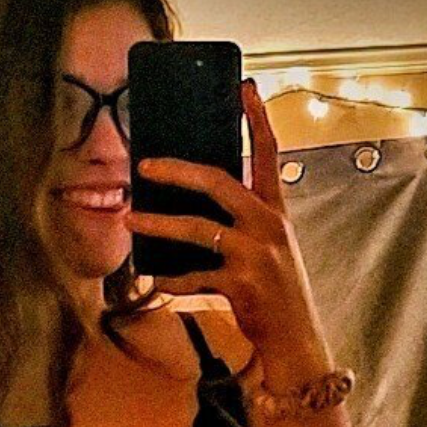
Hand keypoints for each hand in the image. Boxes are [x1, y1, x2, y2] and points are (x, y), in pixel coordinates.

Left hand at [130, 78, 331, 383]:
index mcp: (276, 211)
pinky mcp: (242, 284)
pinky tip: (156, 279)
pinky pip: (195, 277)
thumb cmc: (276, 292)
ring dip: (158, 225)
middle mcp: (268, 226)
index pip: (270, 153)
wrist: (296, 339)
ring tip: (130, 220)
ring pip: (197, 229)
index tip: (245, 87)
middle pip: (218, 182)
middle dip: (177, 171)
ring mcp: (256, 255)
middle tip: (145, 165)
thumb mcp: (270, 248)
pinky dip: (172, 280)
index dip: (257, 119)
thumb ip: (243, 222)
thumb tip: (195, 202)